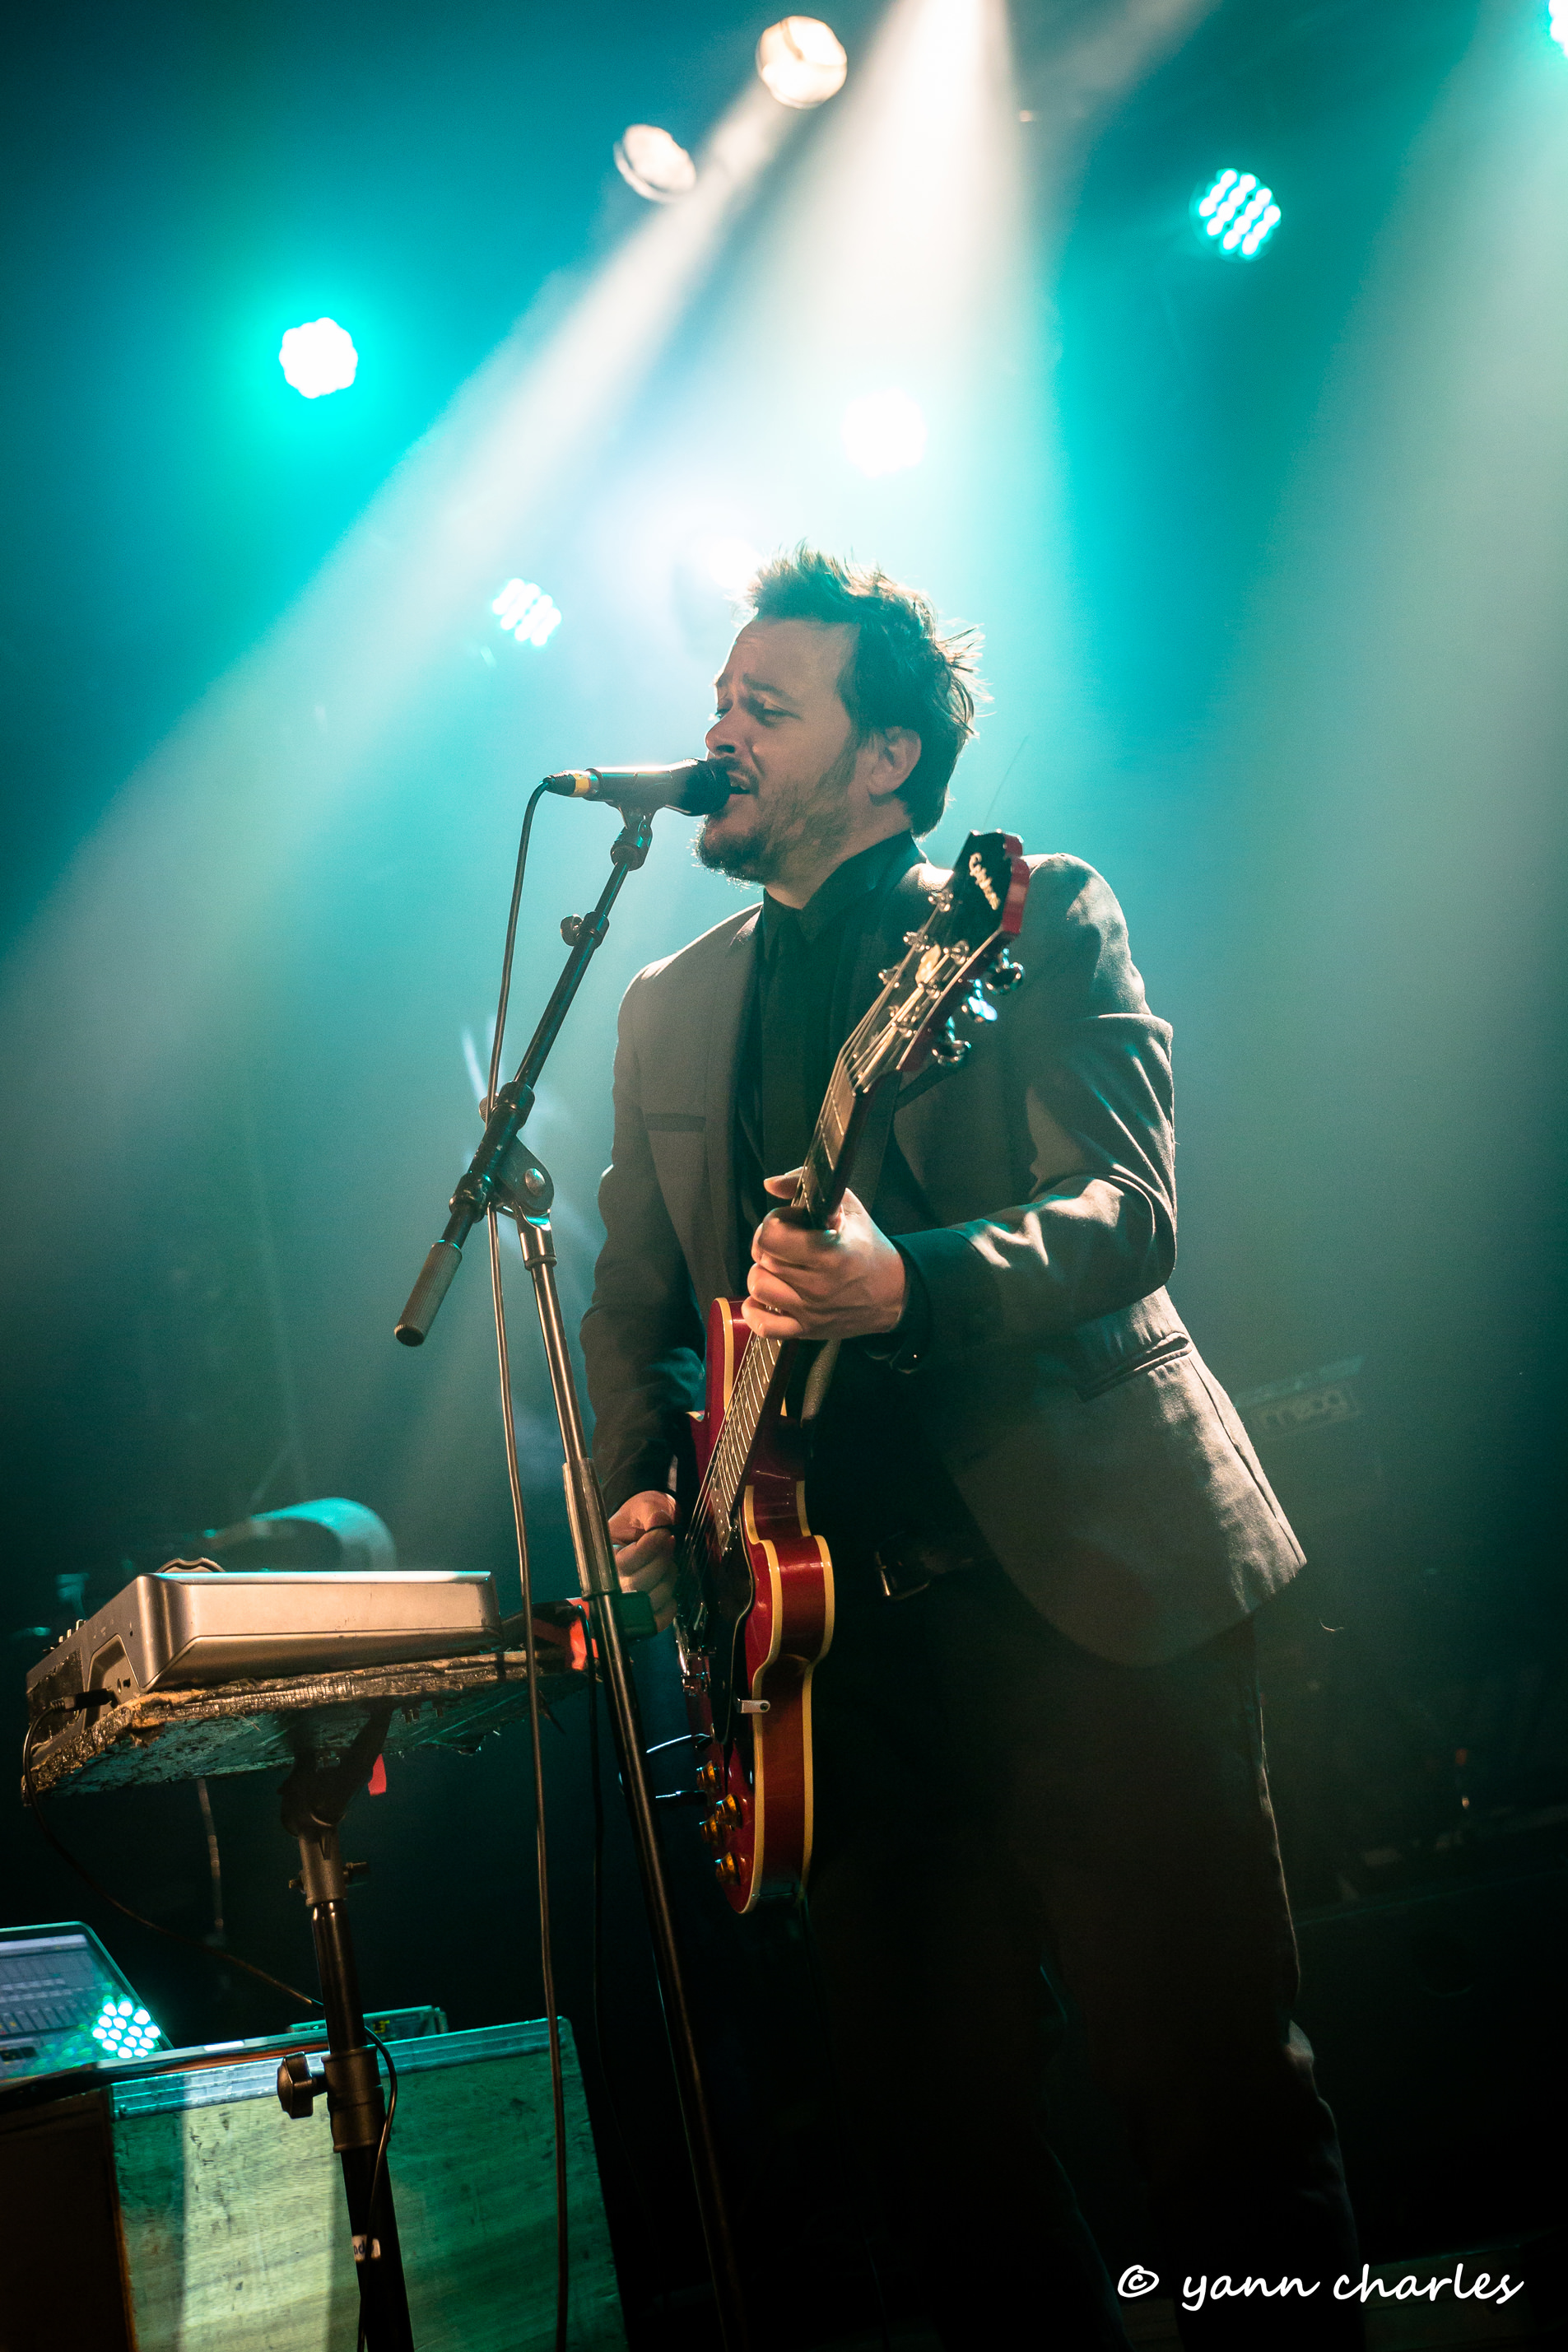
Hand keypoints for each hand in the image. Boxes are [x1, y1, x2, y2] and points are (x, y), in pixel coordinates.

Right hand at [607, 1490, 677, 1631]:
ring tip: (668, 1562)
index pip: (627, 1562)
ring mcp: (625, 1603)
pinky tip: (666, 1584)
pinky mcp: (640, 1616)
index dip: (650, 1548)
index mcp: (604, 1557)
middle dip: (662, 1561)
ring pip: (651, 1602)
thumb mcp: (641, 1507)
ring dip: (668, 1579)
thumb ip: (649, 1511)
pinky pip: (658, 1619)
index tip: (663, 1533)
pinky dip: (669, 1604)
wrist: (640, 1528)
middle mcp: (610, 1585)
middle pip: (639, 1585)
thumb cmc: (638, 1519)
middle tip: (668, 1544)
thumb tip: (659, 1520)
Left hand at [743, 1172, 906, 1342]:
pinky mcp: (807, 1330)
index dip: (774, 1223)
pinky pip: (763, 1326)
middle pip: (763, 1258)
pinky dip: (755, 1311)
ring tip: (781, 1268)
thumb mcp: (847, 1207)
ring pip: (758, 1287)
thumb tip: (770, 1184)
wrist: (894, 1291)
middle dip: (770, 1244)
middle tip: (788, 1243)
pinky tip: (766, 1297)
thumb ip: (805, 1185)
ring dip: (764, 1273)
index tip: (788, 1222)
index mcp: (828, 1252)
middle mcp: (817, 1284)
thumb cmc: (868, 1247)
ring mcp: (810, 1310)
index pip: (771, 1236)